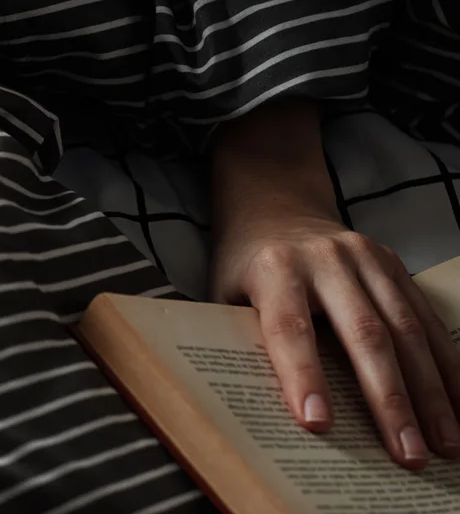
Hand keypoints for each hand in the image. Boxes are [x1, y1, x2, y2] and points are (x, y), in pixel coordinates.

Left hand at [211, 102, 459, 468]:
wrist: (275, 208)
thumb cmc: (245, 266)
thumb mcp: (226, 295)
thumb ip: (243, 339)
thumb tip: (261, 411)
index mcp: (274, 268)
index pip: (290, 328)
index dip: (302, 376)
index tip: (318, 423)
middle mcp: (325, 260)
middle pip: (363, 334)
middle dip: (390, 400)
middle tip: (408, 455)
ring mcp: (365, 258)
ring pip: (406, 330)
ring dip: (431, 393)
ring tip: (446, 444)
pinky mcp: (394, 264)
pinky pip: (426, 319)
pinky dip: (447, 366)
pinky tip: (459, 405)